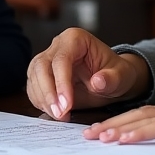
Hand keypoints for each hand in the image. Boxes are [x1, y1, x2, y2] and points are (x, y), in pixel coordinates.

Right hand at [26, 28, 151, 120]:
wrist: (111, 79)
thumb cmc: (116, 73)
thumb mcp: (122, 76)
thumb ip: (112, 79)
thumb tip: (97, 81)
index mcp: (75, 39)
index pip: (61, 59)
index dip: (61, 83)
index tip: (66, 105)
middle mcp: (58, 46)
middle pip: (41, 67)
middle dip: (48, 93)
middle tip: (60, 114)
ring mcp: (47, 59)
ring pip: (34, 77)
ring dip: (43, 100)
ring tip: (60, 116)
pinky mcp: (41, 74)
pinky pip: (33, 87)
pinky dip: (40, 102)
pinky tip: (54, 112)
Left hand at [82, 94, 154, 146]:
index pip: (151, 117)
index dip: (127, 123)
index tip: (105, 132)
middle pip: (142, 114)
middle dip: (114, 124)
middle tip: (88, 134)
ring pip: (148, 118)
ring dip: (121, 127)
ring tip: (98, 137)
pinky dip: (143, 131)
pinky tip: (126, 139)